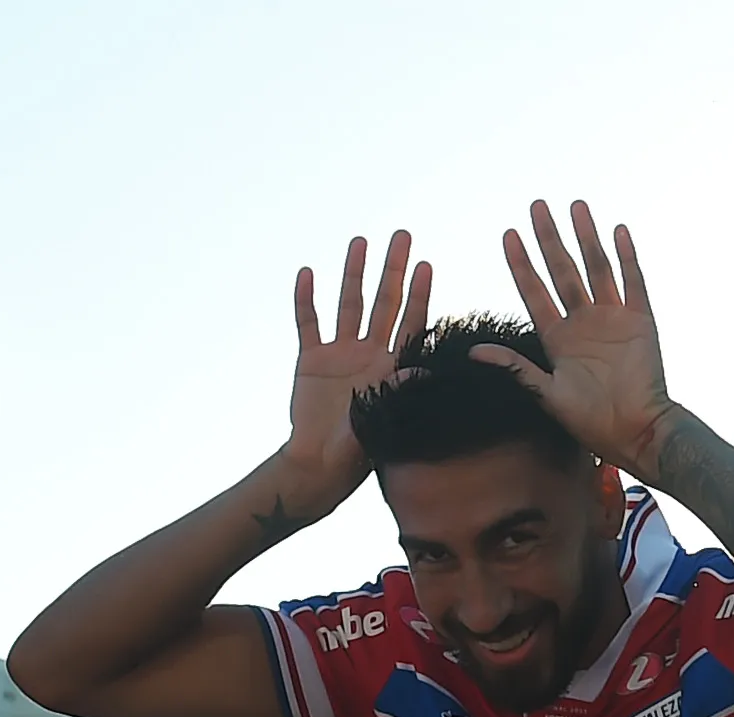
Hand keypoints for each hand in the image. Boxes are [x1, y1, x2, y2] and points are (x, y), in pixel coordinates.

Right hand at [281, 231, 431, 512]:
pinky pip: (308, 323)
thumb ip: (400, 391)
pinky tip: (309, 273)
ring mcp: (339, 353)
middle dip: (392, 269)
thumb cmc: (357, 451)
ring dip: (354, 273)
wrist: (318, 465)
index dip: (419, 293)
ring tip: (360, 241)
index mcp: (392, 366)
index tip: (426, 264)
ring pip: (348, 303)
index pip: (410, 321)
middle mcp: (368, 352)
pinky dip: (306, 299)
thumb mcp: (384, 418)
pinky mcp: (311, 359)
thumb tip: (423, 367)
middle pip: (383, 302)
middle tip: (402, 235)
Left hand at [476, 200, 676, 476]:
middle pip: (562, 270)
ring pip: (596, 268)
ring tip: (575, 205)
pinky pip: (633, 281)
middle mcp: (583, 323)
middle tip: (536, 206)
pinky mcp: (641, 321)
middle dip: (549, 238)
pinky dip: (626, 256)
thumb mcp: (545, 394)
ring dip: (585, 237)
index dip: (521, 264)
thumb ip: (514, 367)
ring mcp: (613, 319)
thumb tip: (474, 351)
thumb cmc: (591, 423)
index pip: (534, 292)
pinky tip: (617, 230)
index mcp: (558, 340)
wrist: (635, 432)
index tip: (508, 235)